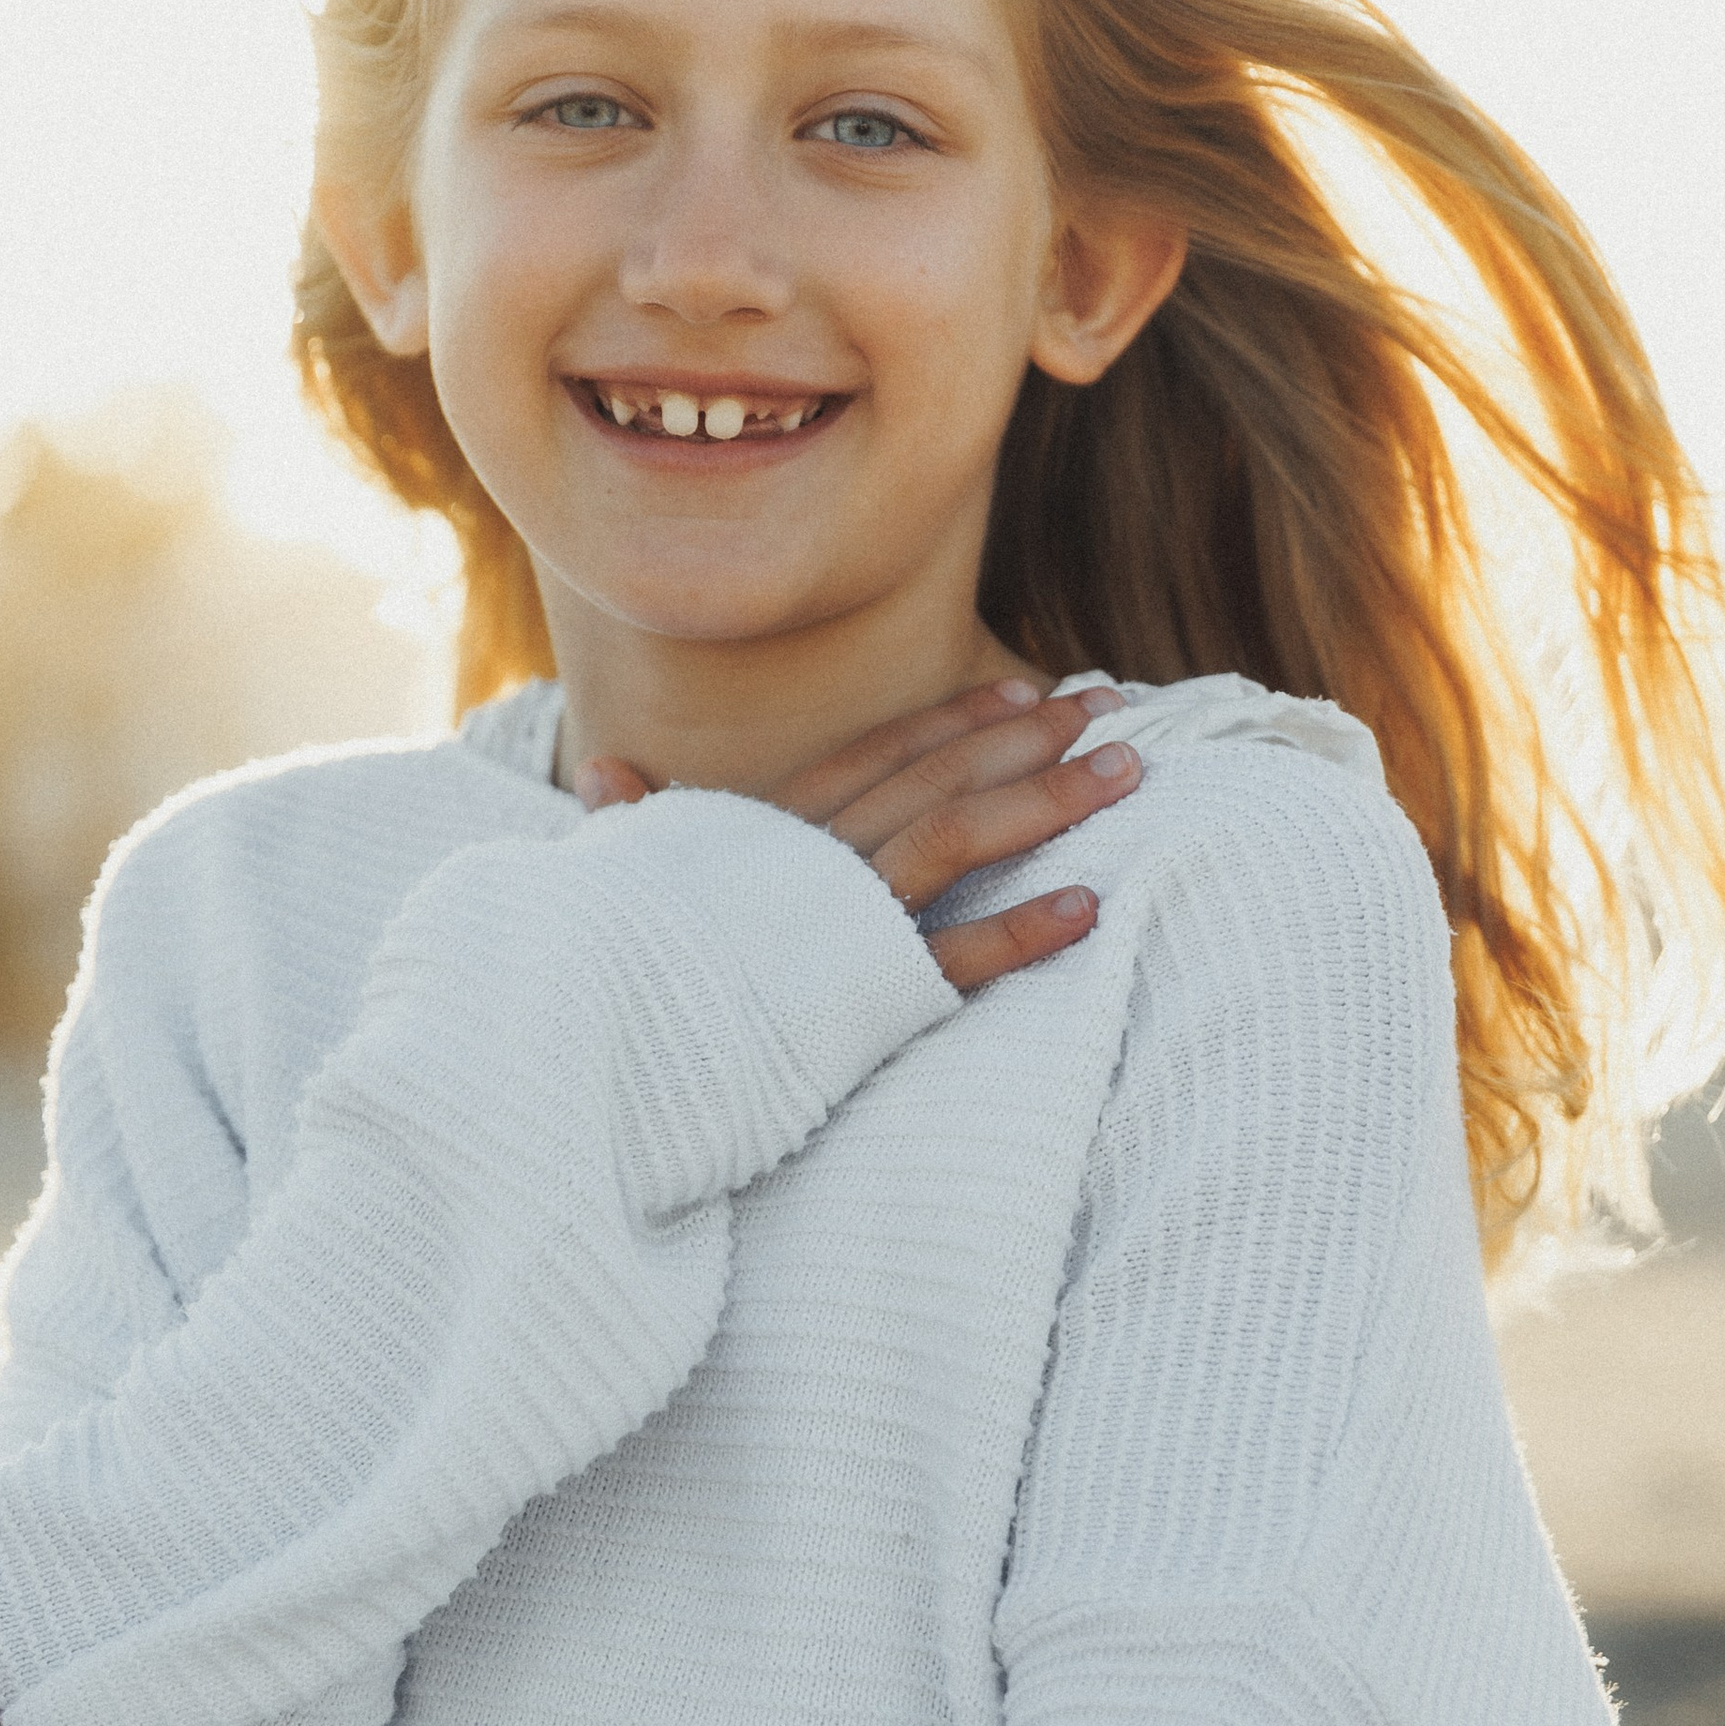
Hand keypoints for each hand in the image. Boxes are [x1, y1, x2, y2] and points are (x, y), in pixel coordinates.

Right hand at [577, 678, 1139, 991]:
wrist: (605, 1033)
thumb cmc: (620, 954)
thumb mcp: (628, 876)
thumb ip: (635, 820)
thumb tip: (597, 769)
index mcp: (769, 828)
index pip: (876, 755)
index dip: (954, 719)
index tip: (1025, 692)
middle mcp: (812, 859)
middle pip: (935, 779)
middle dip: (1028, 738)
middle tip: (1110, 707)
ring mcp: (840, 921)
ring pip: (956, 839)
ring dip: (1046, 801)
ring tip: (1127, 774)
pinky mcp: (859, 993)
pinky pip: (953, 957)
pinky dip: (1022, 931)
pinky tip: (1089, 907)